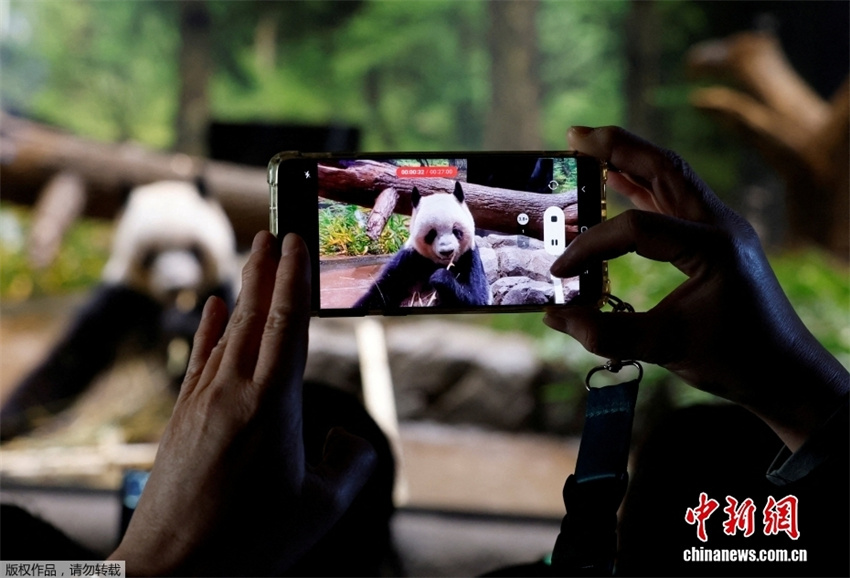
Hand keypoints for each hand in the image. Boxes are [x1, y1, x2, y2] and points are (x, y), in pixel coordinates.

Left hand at [109, 232, 375, 575]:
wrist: (170, 565)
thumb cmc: (250, 541)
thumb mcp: (320, 510)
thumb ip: (350, 466)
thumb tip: (348, 436)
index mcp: (274, 406)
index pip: (288, 325)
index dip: (294, 280)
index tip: (297, 241)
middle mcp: (235, 390)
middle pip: (254, 314)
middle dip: (265, 269)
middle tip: (272, 229)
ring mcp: (203, 399)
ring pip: (227, 330)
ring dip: (241, 288)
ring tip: (251, 254)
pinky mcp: (183, 414)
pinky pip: (199, 356)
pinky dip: (207, 326)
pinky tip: (210, 305)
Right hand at [544, 126, 847, 450]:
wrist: (785, 373)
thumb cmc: (735, 361)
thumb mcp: (667, 348)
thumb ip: (608, 334)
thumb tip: (556, 318)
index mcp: (713, 245)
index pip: (638, 228)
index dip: (592, 246)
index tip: (561, 271)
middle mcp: (721, 225)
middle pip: (664, 169)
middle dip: (618, 147)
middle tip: (575, 135)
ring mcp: (721, 227)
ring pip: (671, 177)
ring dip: (631, 159)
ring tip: (590, 144)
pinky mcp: (716, 239)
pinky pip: (675, 200)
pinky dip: (644, 186)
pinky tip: (618, 180)